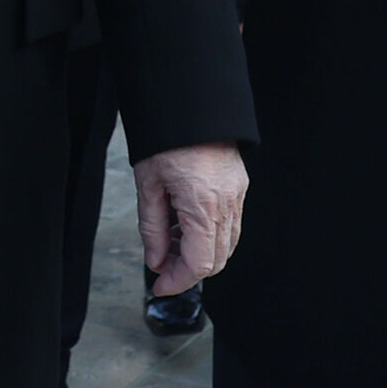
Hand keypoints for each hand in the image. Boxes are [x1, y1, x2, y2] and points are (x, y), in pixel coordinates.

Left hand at [133, 141, 246, 293]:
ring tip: (169, 239)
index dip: (178, 281)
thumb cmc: (166, 138)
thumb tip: (156, 260)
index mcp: (203, 205)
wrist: (190, 102)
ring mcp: (237, 194)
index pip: (199, 264)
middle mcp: (227, 203)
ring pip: (226, 243)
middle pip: (217, 259)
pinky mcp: (239, 185)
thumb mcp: (148, 185)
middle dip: (188, 270)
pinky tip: (183, 223)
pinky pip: (230, 223)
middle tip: (161, 266)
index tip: (159, 285)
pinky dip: (208, 233)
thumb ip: (152, 229)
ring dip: (199, 252)